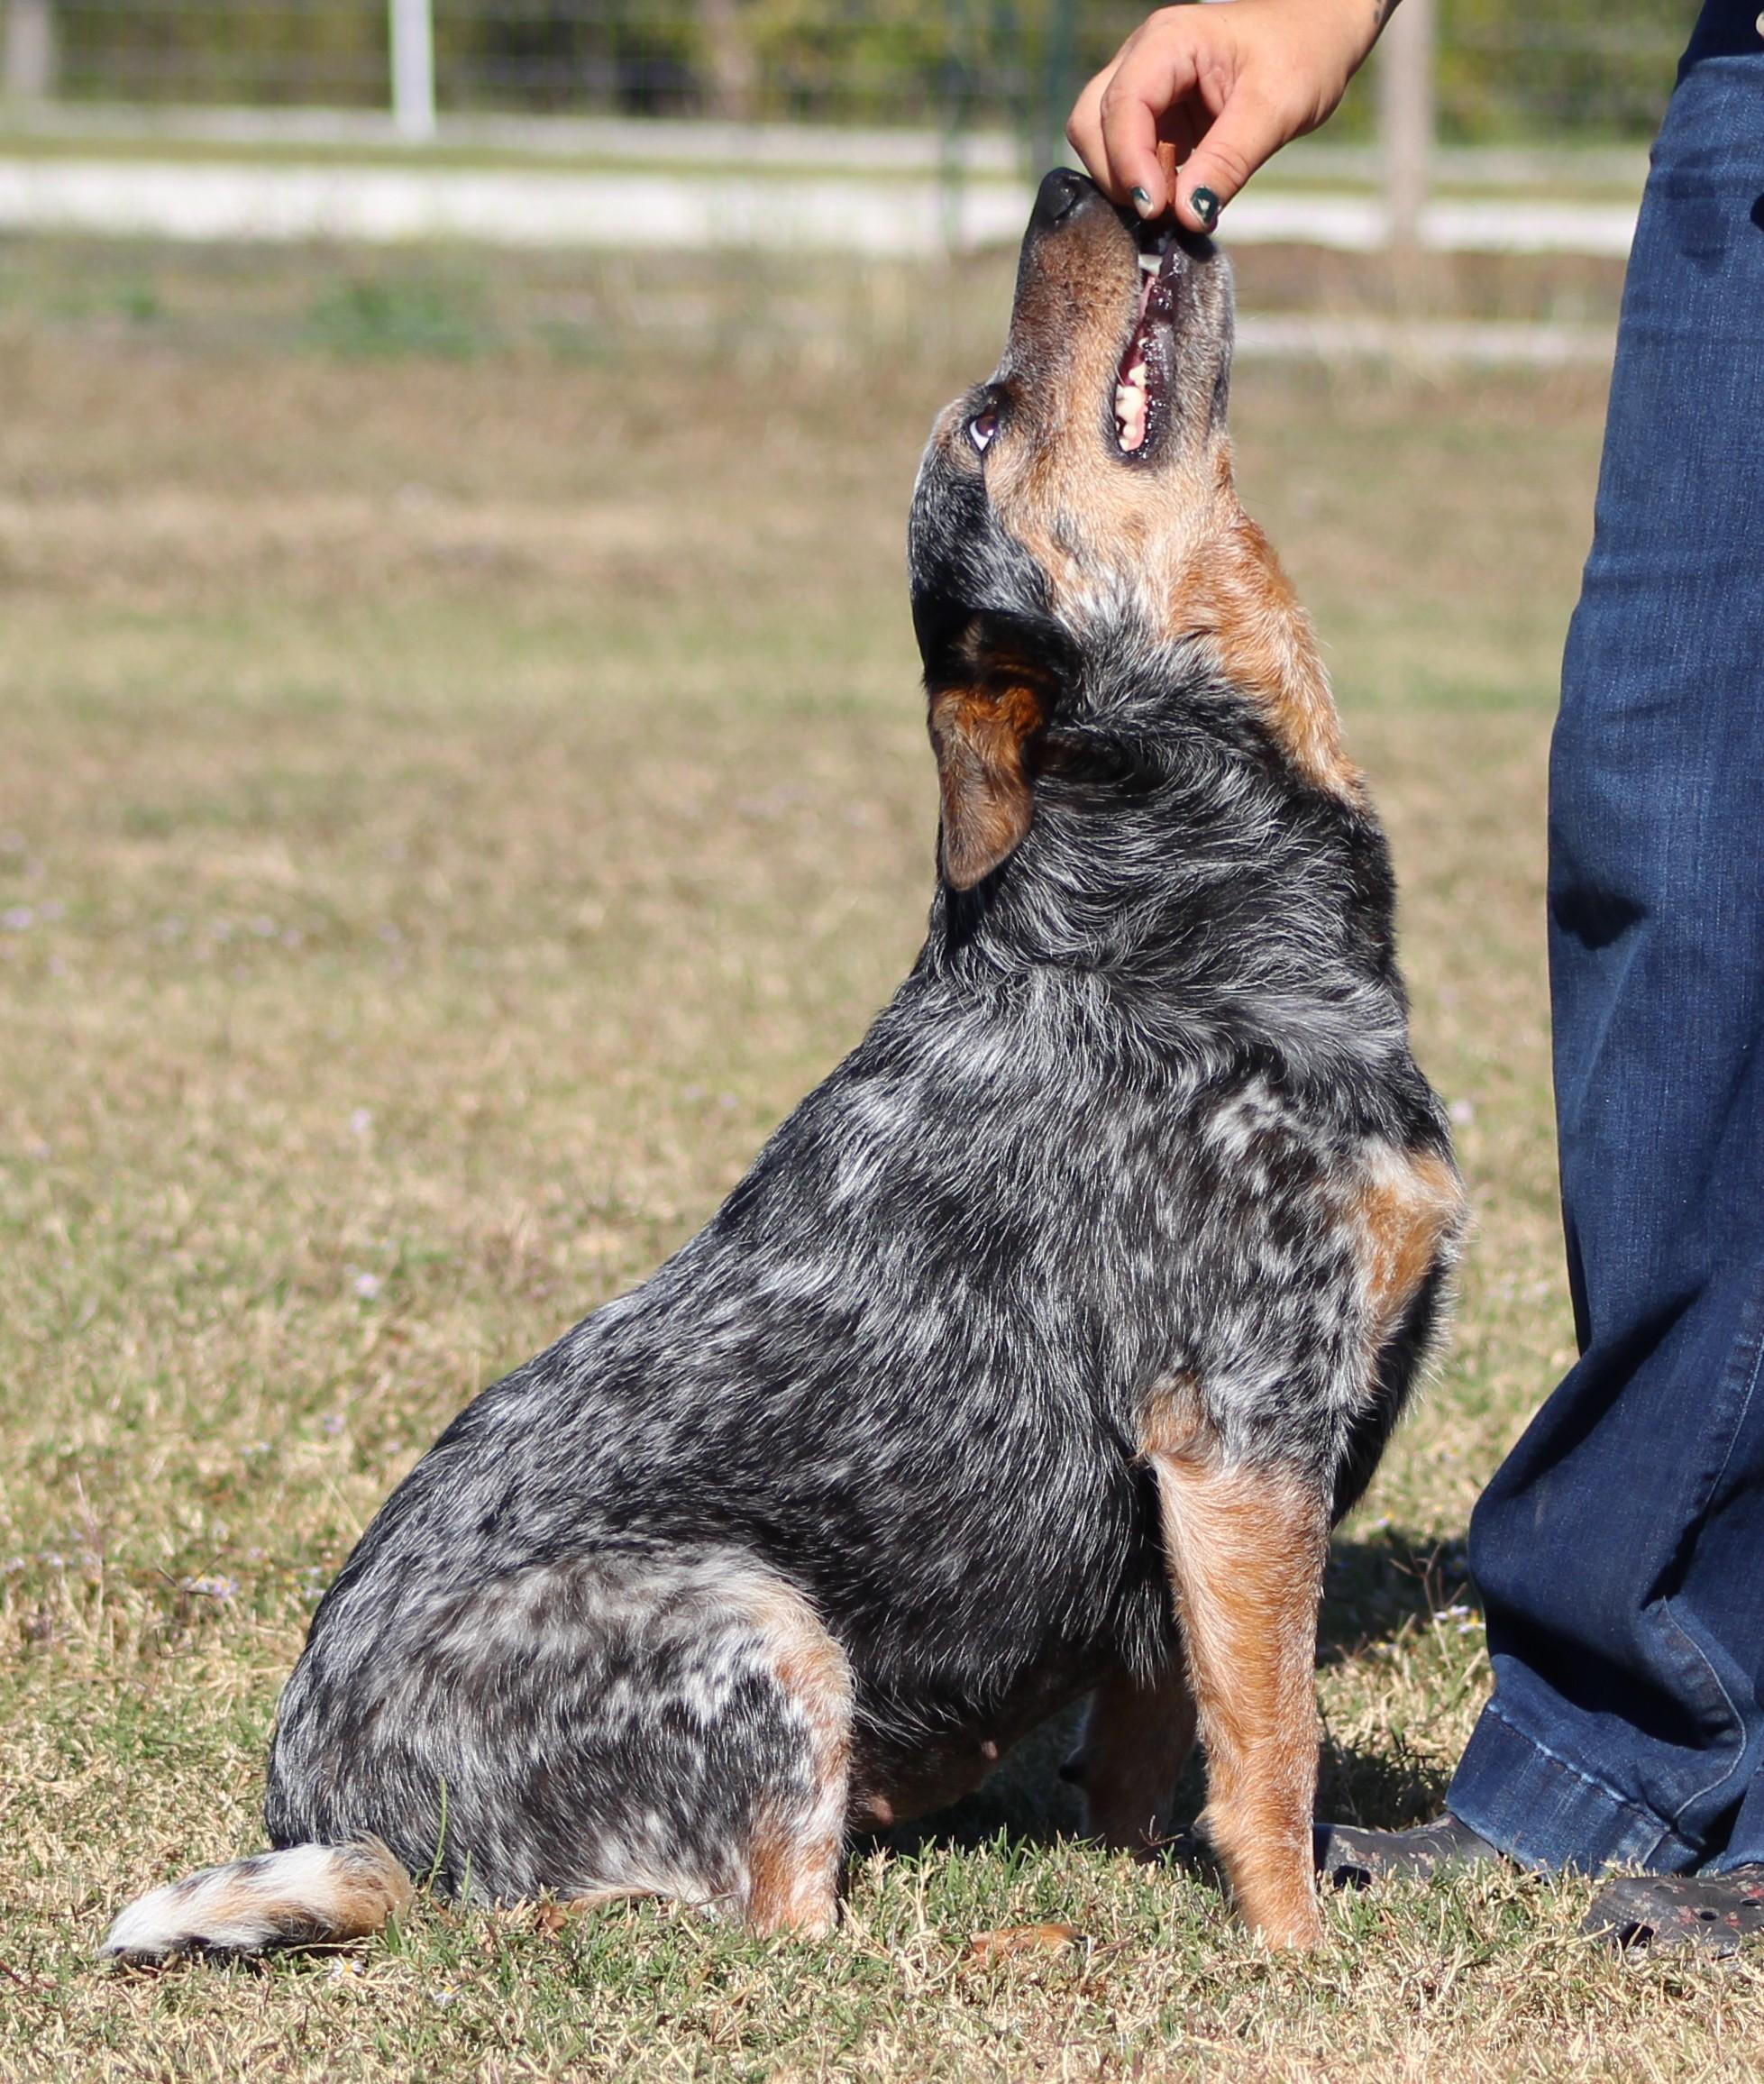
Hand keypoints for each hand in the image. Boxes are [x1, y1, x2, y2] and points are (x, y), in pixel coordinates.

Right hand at [1067, 0, 1391, 233]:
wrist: (1319, 33)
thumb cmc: (1305, 54)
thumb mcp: (1276, 110)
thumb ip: (1228, 162)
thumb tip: (1186, 217)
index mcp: (1169, 40)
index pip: (1122, 104)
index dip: (1129, 162)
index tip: (1156, 209)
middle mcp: (1143, 57)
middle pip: (1091, 123)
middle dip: (1119, 175)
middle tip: (1164, 212)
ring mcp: (1144, 85)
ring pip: (1100, 141)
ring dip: (1129, 183)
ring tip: (1178, 206)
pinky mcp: (1155, 114)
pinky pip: (1128, 155)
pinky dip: (1147, 183)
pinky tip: (1181, 197)